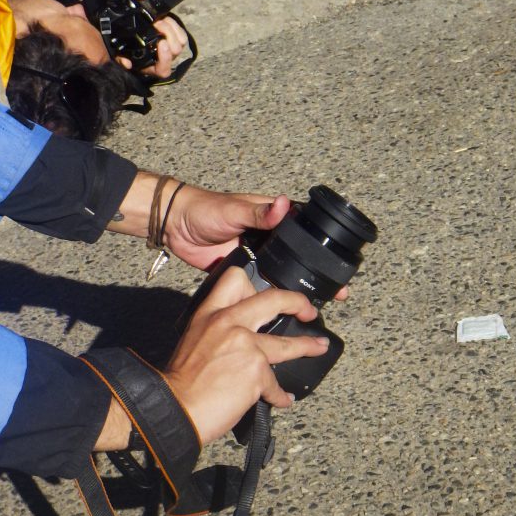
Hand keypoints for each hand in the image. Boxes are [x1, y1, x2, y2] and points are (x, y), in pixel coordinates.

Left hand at [106, 174, 347, 299]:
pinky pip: (262, 286)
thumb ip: (259, 213)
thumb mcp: (234, 211)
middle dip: (317, 273)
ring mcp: (256, 256)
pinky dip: (274, 296)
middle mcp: (268, 237)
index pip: (304, 230)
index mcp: (271, 217)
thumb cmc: (204, 210)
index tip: (340, 263)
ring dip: (298, 288)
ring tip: (319, 305)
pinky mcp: (242, 272)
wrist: (175, 227)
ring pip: (283, 273)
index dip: (323, 246)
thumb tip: (284, 204)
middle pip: (299, 256)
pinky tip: (287, 310)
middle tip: (337, 292)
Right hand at [115, 16, 187, 77]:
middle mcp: (165, 60)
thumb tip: (126, 63)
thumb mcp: (121, 55)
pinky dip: (176, 25)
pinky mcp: (177, 41)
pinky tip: (166, 19)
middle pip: (175, 50)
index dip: (165, 57)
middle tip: (156, 23)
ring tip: (160, 20)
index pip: (164, 69)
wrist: (136, 43)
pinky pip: (182, 34)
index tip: (161, 42)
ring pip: (181, 42)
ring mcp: (172, 51)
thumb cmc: (129, 51)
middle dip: (168, 34)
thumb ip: (121, 60)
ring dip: (172, 28)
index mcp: (153, 68)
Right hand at [165, 267, 329, 443]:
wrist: (176, 409)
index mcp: (210, 313)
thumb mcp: (195, 339)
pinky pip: (276, 383)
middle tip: (308, 310)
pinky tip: (281, 399)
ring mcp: (245, 345)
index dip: (257, 284)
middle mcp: (228, 322)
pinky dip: (280, 395)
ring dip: (307, 346)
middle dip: (296, 301)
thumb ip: (218, 330)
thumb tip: (244, 336)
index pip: (235, 279)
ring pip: (286, 343)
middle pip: (273, 299)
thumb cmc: (181, 382)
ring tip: (318, 347)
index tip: (269, 295)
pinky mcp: (256, 371)